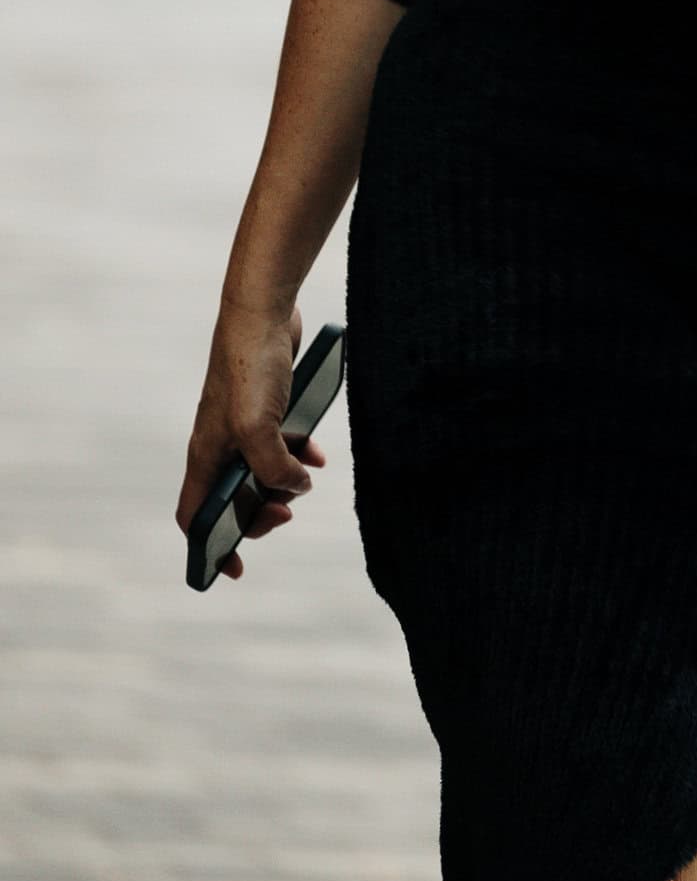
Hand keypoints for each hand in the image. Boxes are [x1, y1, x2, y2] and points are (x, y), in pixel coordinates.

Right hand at [175, 298, 326, 581]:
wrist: (266, 311)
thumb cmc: (251, 366)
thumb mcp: (257, 428)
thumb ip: (272, 469)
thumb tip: (294, 489)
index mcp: (206, 454)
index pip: (196, 516)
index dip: (210, 547)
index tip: (233, 569)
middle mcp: (220, 443)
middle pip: (234, 499)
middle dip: (261, 513)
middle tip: (286, 513)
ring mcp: (244, 424)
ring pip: (263, 472)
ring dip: (286, 482)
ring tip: (305, 476)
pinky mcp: (268, 406)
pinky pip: (283, 444)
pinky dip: (300, 454)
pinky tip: (317, 453)